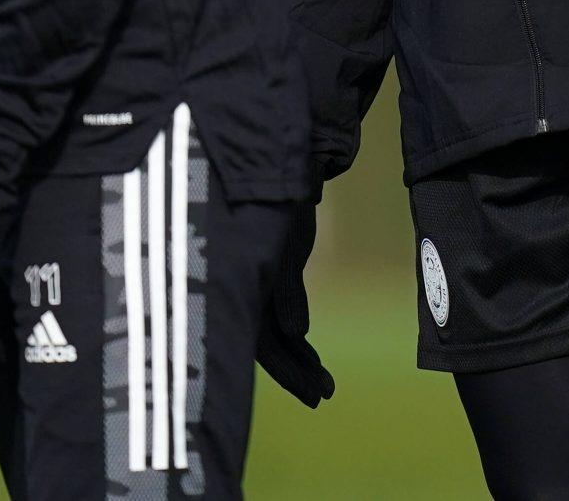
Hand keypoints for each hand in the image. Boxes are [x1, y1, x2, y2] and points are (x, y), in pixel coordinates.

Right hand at [256, 201, 333, 406]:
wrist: (276, 171)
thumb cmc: (277, 206)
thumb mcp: (287, 249)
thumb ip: (287, 293)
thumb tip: (298, 333)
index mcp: (242, 291)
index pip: (264, 347)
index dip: (289, 374)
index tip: (315, 397)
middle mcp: (247, 293)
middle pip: (271, 347)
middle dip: (296, 373)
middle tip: (323, 396)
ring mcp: (260, 285)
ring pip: (277, 333)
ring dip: (299, 358)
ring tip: (325, 383)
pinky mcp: (274, 274)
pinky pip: (282, 314)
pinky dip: (296, 333)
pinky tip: (307, 347)